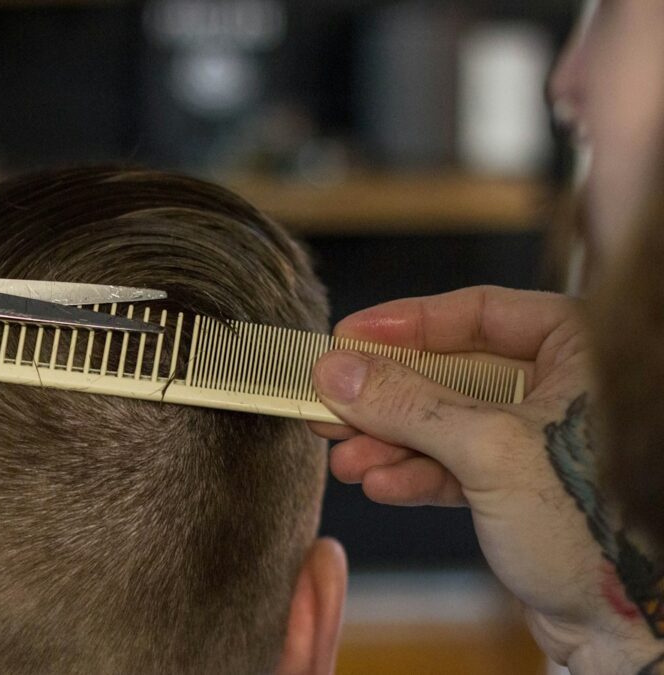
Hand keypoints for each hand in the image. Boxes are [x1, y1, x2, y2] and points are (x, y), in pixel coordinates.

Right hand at [309, 286, 663, 672]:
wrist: (627, 629)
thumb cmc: (598, 530)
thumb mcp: (491, 452)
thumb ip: (408, 405)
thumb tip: (339, 372)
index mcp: (582, 351)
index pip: (478, 313)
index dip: (405, 324)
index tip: (347, 337)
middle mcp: (562, 387)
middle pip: (450, 370)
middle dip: (386, 396)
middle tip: (330, 402)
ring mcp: (539, 441)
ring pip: (444, 422)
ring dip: (389, 442)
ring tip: (346, 460)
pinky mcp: (519, 488)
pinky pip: (453, 466)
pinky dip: (413, 474)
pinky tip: (380, 484)